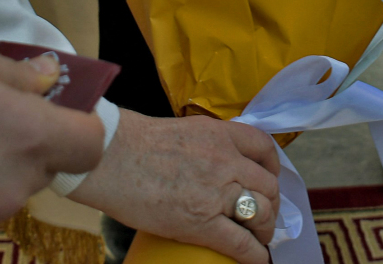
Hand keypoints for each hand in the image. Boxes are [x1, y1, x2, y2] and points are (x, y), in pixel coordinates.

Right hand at [69, 111, 281, 263]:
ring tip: (258, 237)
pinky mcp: (201, 222)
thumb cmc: (132, 143)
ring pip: (261, 213)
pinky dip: (255, 255)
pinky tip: (257, 259)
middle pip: (267, 185)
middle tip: (263, 214)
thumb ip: (205, 144)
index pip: (264, 147)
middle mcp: (225, 160)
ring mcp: (216, 192)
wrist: (109, 157)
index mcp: (219, 134)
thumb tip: (211, 165)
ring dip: (264, 228)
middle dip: (271, 203)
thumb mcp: (182, 131)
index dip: (273, 167)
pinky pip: (241, 243)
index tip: (269, 177)